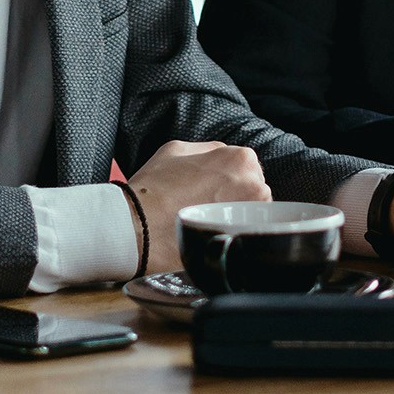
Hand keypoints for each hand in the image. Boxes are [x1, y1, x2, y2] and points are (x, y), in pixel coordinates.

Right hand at [125, 140, 269, 273]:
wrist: (137, 228)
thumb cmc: (154, 188)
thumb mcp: (177, 150)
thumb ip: (207, 150)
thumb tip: (221, 156)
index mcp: (241, 158)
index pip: (244, 168)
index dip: (226, 180)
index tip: (211, 192)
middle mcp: (255, 185)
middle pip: (252, 191)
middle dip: (234, 198)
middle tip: (206, 208)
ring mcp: (253, 217)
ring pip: (251, 215)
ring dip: (234, 218)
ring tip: (206, 224)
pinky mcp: (245, 243)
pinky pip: (246, 237)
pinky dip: (232, 237)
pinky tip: (210, 238)